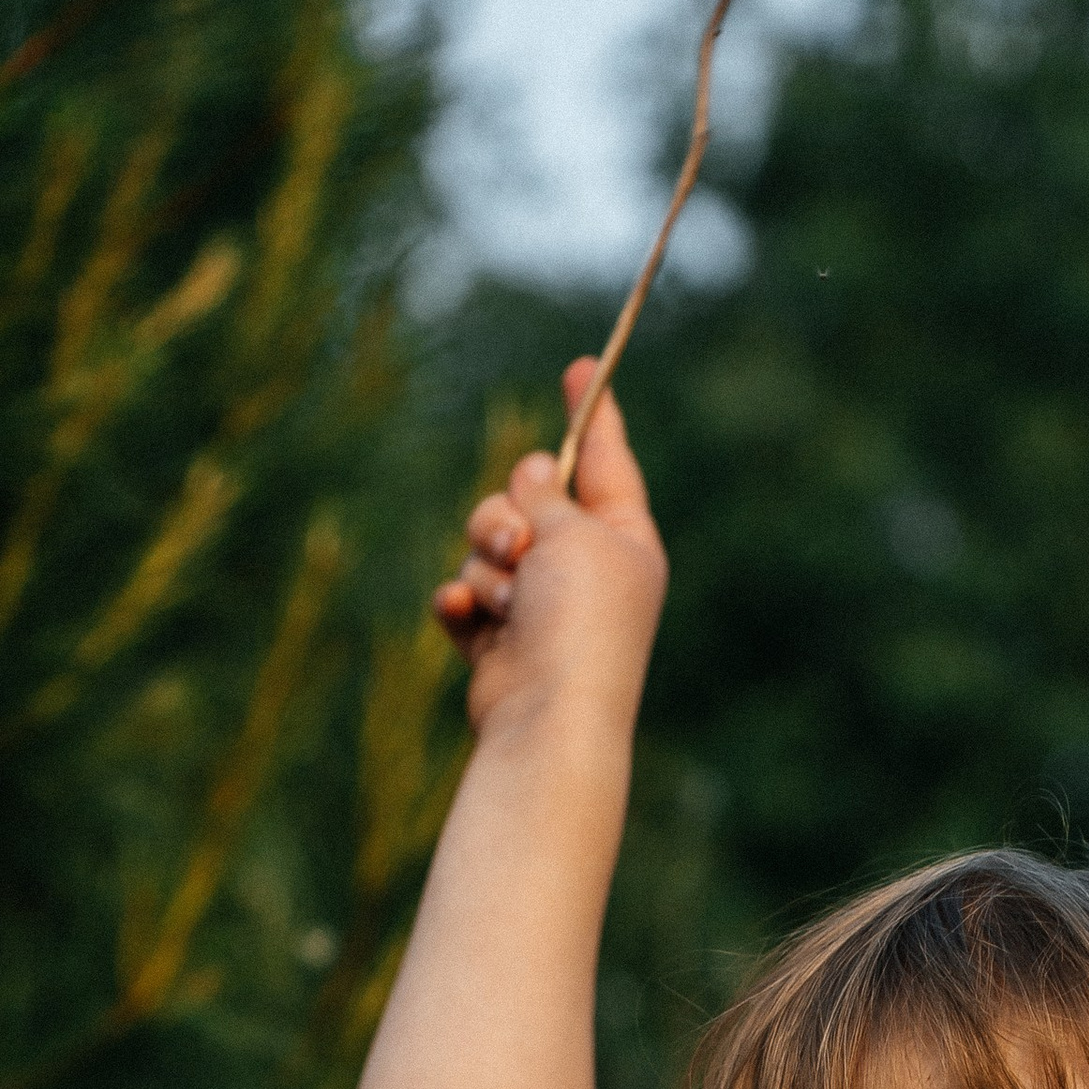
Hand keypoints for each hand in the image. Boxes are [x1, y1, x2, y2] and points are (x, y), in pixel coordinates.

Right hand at [432, 362, 666, 740]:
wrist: (547, 721)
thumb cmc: (579, 625)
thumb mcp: (575, 534)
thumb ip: (548, 492)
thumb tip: (532, 470)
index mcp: (626, 540)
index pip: (605, 461)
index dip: (591, 413)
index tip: (582, 367)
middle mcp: (586, 571)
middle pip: (526, 498)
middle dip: (507, 515)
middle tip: (521, 548)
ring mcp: (541, 607)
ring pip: (486, 543)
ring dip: (486, 567)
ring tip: (505, 605)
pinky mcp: (499, 640)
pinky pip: (463, 593)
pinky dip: (463, 606)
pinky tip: (470, 622)